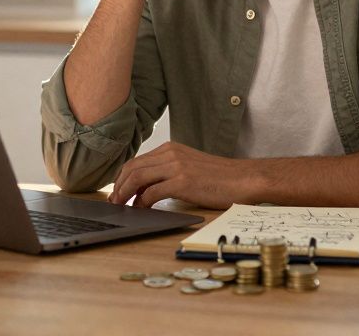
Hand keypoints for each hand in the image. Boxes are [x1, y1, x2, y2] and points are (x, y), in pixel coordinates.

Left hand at [107, 142, 251, 208]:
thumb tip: (145, 189)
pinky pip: (152, 192)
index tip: (118, 190)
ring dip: (125, 193)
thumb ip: (168, 172)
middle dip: (119, 185)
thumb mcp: (190, 167)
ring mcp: (176, 166)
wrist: (244, 178)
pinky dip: (142, 202)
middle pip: (132, 167)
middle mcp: (171, 153)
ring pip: (137, 177)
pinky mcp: (182, 181)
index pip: (137, 161)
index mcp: (171, 148)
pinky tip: (142, 209)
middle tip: (114, 200)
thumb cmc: (220, 177)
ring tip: (122, 206)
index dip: (123, 177)